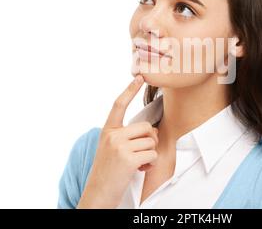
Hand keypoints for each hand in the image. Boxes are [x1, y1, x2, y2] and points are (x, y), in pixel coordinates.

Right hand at [77, 75, 158, 208]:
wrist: (98, 194)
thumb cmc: (108, 171)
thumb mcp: (111, 148)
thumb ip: (125, 136)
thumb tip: (150, 130)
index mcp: (107, 131)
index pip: (119, 105)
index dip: (130, 90)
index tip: (139, 77)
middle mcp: (112, 135)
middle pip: (146, 127)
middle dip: (149, 140)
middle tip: (141, 152)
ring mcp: (119, 147)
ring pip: (151, 141)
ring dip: (149, 154)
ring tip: (138, 163)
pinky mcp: (128, 159)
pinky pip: (152, 154)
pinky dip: (150, 164)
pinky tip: (140, 170)